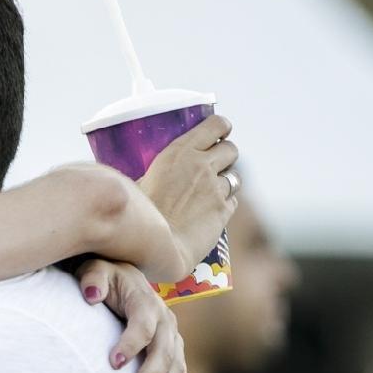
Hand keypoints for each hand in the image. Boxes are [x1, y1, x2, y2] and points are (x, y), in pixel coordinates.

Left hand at [72, 259, 187, 372]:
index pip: (143, 324)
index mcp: (145, 300)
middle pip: (163, 349)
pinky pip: (179, 371)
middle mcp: (164, 318)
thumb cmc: (104, 277)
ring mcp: (171, 334)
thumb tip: (91, 294)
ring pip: (176, 364)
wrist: (123, 279)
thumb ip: (92, 279)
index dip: (130, 344)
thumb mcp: (95, 270)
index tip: (113, 364)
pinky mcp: (173, 347)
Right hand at [135, 114, 239, 278]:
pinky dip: (224, 205)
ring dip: (224, 183)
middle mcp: (202, 165)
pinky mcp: (223, 210)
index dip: (221, 128)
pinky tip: (209, 214)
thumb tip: (152, 178)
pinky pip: (232, 201)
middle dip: (225, 156)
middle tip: (214, 166)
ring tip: (209, 195)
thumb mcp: (139, 183)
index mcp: (180, 151)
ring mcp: (216, 188)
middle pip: (231, 149)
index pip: (216, 125)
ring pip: (234, 177)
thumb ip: (155, 174)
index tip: (219, 134)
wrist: (154, 247)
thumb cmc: (138, 216)